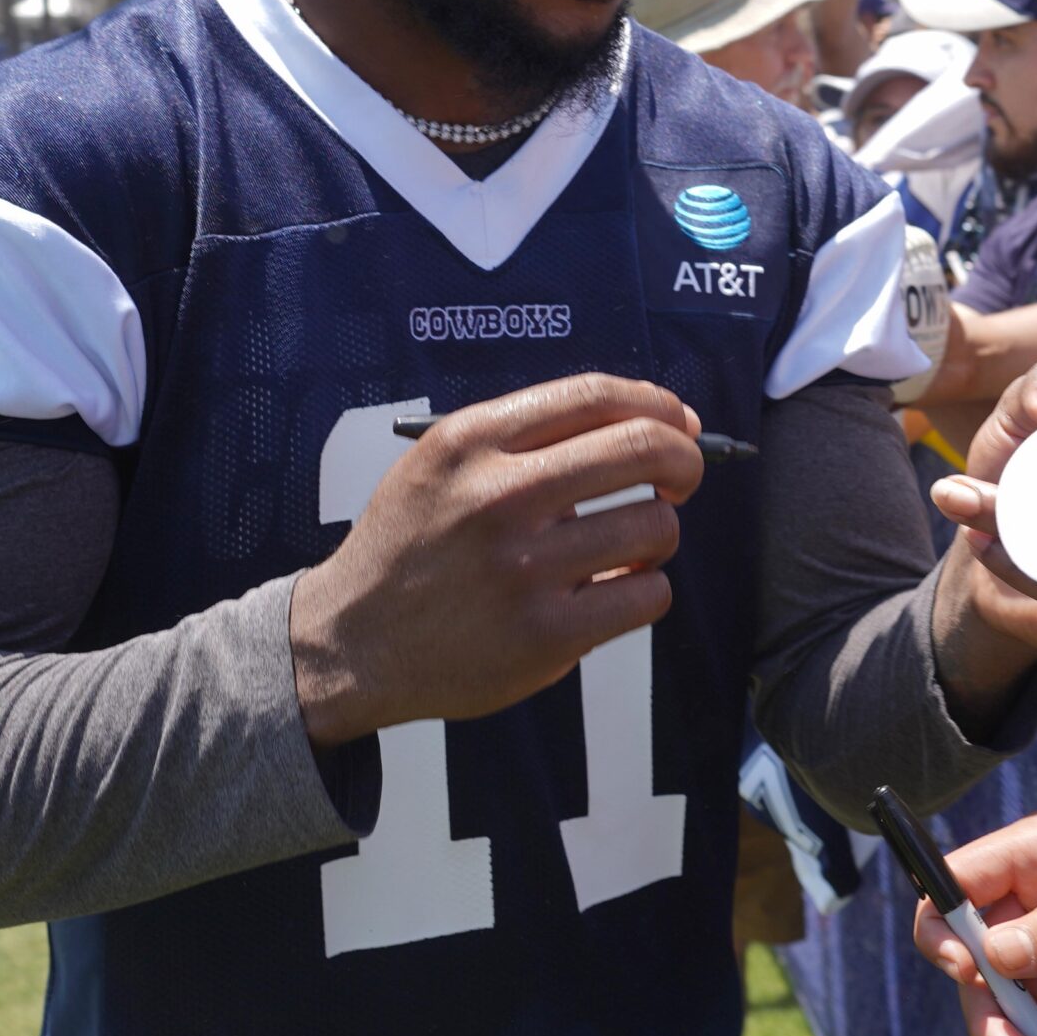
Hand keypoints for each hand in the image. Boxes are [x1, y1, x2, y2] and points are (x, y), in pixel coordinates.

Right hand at [288, 375, 706, 744]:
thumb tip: (658, 420)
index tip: (679, 422)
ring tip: (628, 546)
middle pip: (644, 449)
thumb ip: (531, 434)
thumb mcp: (443, 462)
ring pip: (655, 527)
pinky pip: (647, 595)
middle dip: (685, 460)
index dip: (658, 403)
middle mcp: (500, 497)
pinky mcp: (545, 635)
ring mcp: (525, 569)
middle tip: (681, 480)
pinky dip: (645, 589)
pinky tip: (612, 592)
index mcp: (474, 441)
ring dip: (659, 534)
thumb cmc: (413, 544)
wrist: (351, 640)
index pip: (597, 395)